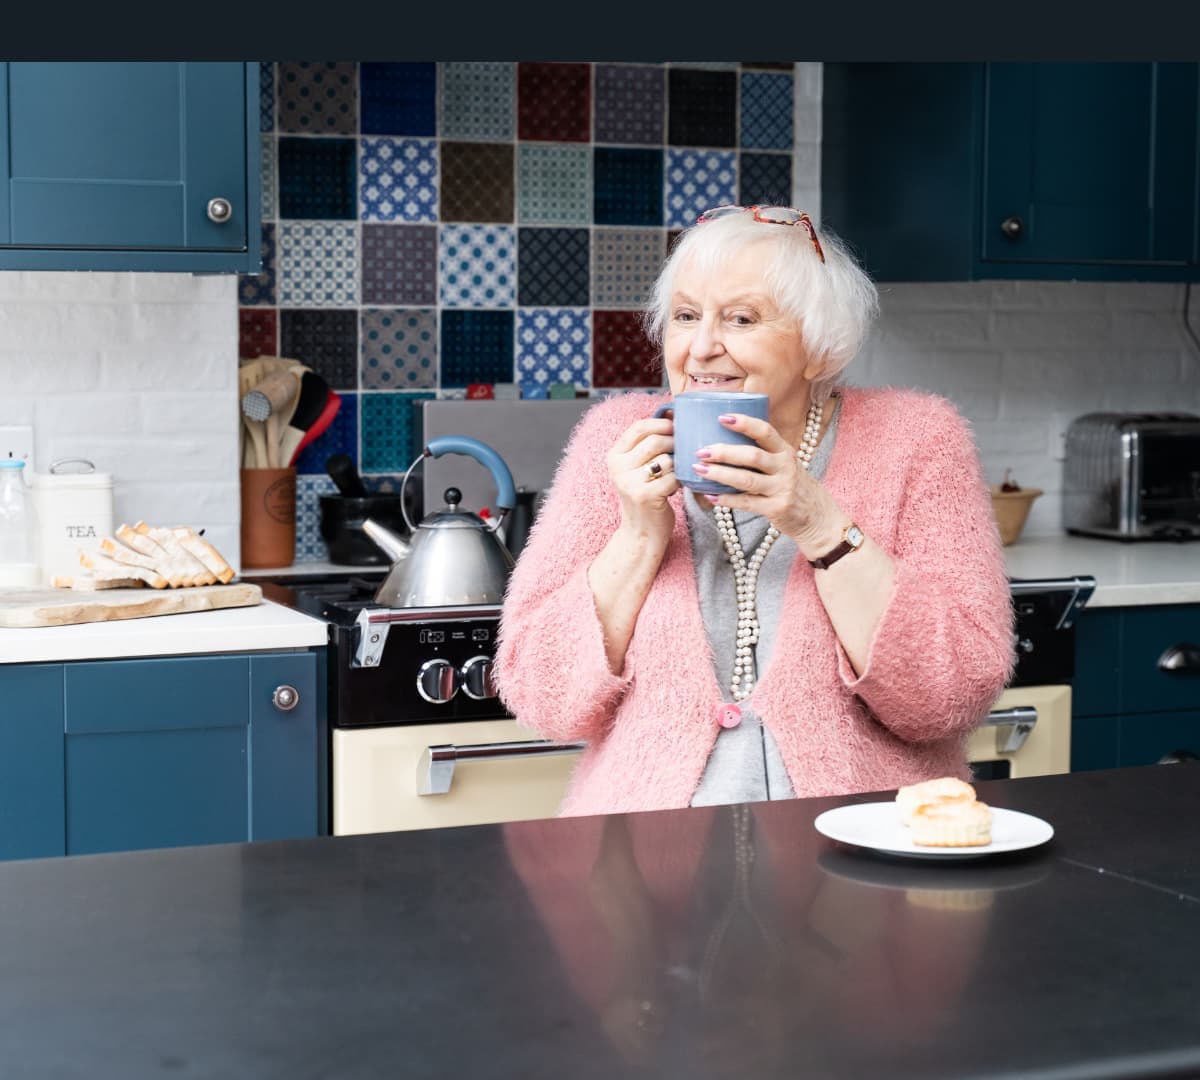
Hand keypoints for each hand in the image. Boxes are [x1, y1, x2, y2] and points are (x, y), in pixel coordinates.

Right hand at [606, 416, 677, 542]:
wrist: (640, 533)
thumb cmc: (646, 495)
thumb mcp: (639, 467)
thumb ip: (649, 442)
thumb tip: (670, 411)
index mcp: (614, 456)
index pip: (638, 427)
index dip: (661, 423)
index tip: (677, 425)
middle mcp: (617, 468)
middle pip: (654, 441)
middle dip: (675, 443)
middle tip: (684, 450)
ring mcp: (629, 482)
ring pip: (666, 459)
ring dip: (678, 464)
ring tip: (677, 472)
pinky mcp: (645, 496)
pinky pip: (672, 477)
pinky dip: (680, 481)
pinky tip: (677, 487)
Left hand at [692, 412, 847, 556]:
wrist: (817, 516)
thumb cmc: (792, 485)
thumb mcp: (784, 464)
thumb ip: (763, 453)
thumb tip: (722, 441)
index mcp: (785, 451)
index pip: (765, 431)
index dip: (744, 423)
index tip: (722, 418)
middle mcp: (785, 467)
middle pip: (752, 455)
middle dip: (724, 452)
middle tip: (701, 451)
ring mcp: (782, 488)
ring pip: (746, 479)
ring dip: (720, 474)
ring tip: (699, 470)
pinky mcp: (776, 508)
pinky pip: (746, 503)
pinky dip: (727, 499)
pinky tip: (710, 495)